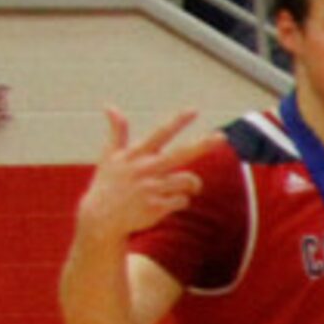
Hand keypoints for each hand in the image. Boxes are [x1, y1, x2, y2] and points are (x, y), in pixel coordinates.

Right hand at [75, 108, 212, 238]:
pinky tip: (165, 203)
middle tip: (222, 136)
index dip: (177, 122)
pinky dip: (180, 201)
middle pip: (181, 154)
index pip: (160, 134)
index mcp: (136, 155)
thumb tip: (109, 106)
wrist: (101, 218)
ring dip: (190, 185)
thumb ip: (117, 132)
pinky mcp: (156, 206)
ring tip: (178, 188)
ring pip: (188, 181)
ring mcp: (151, 188)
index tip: (194, 110)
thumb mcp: (109, 156)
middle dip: (203, 145)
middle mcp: (145, 169)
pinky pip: (183, 200)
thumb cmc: (108, 184)